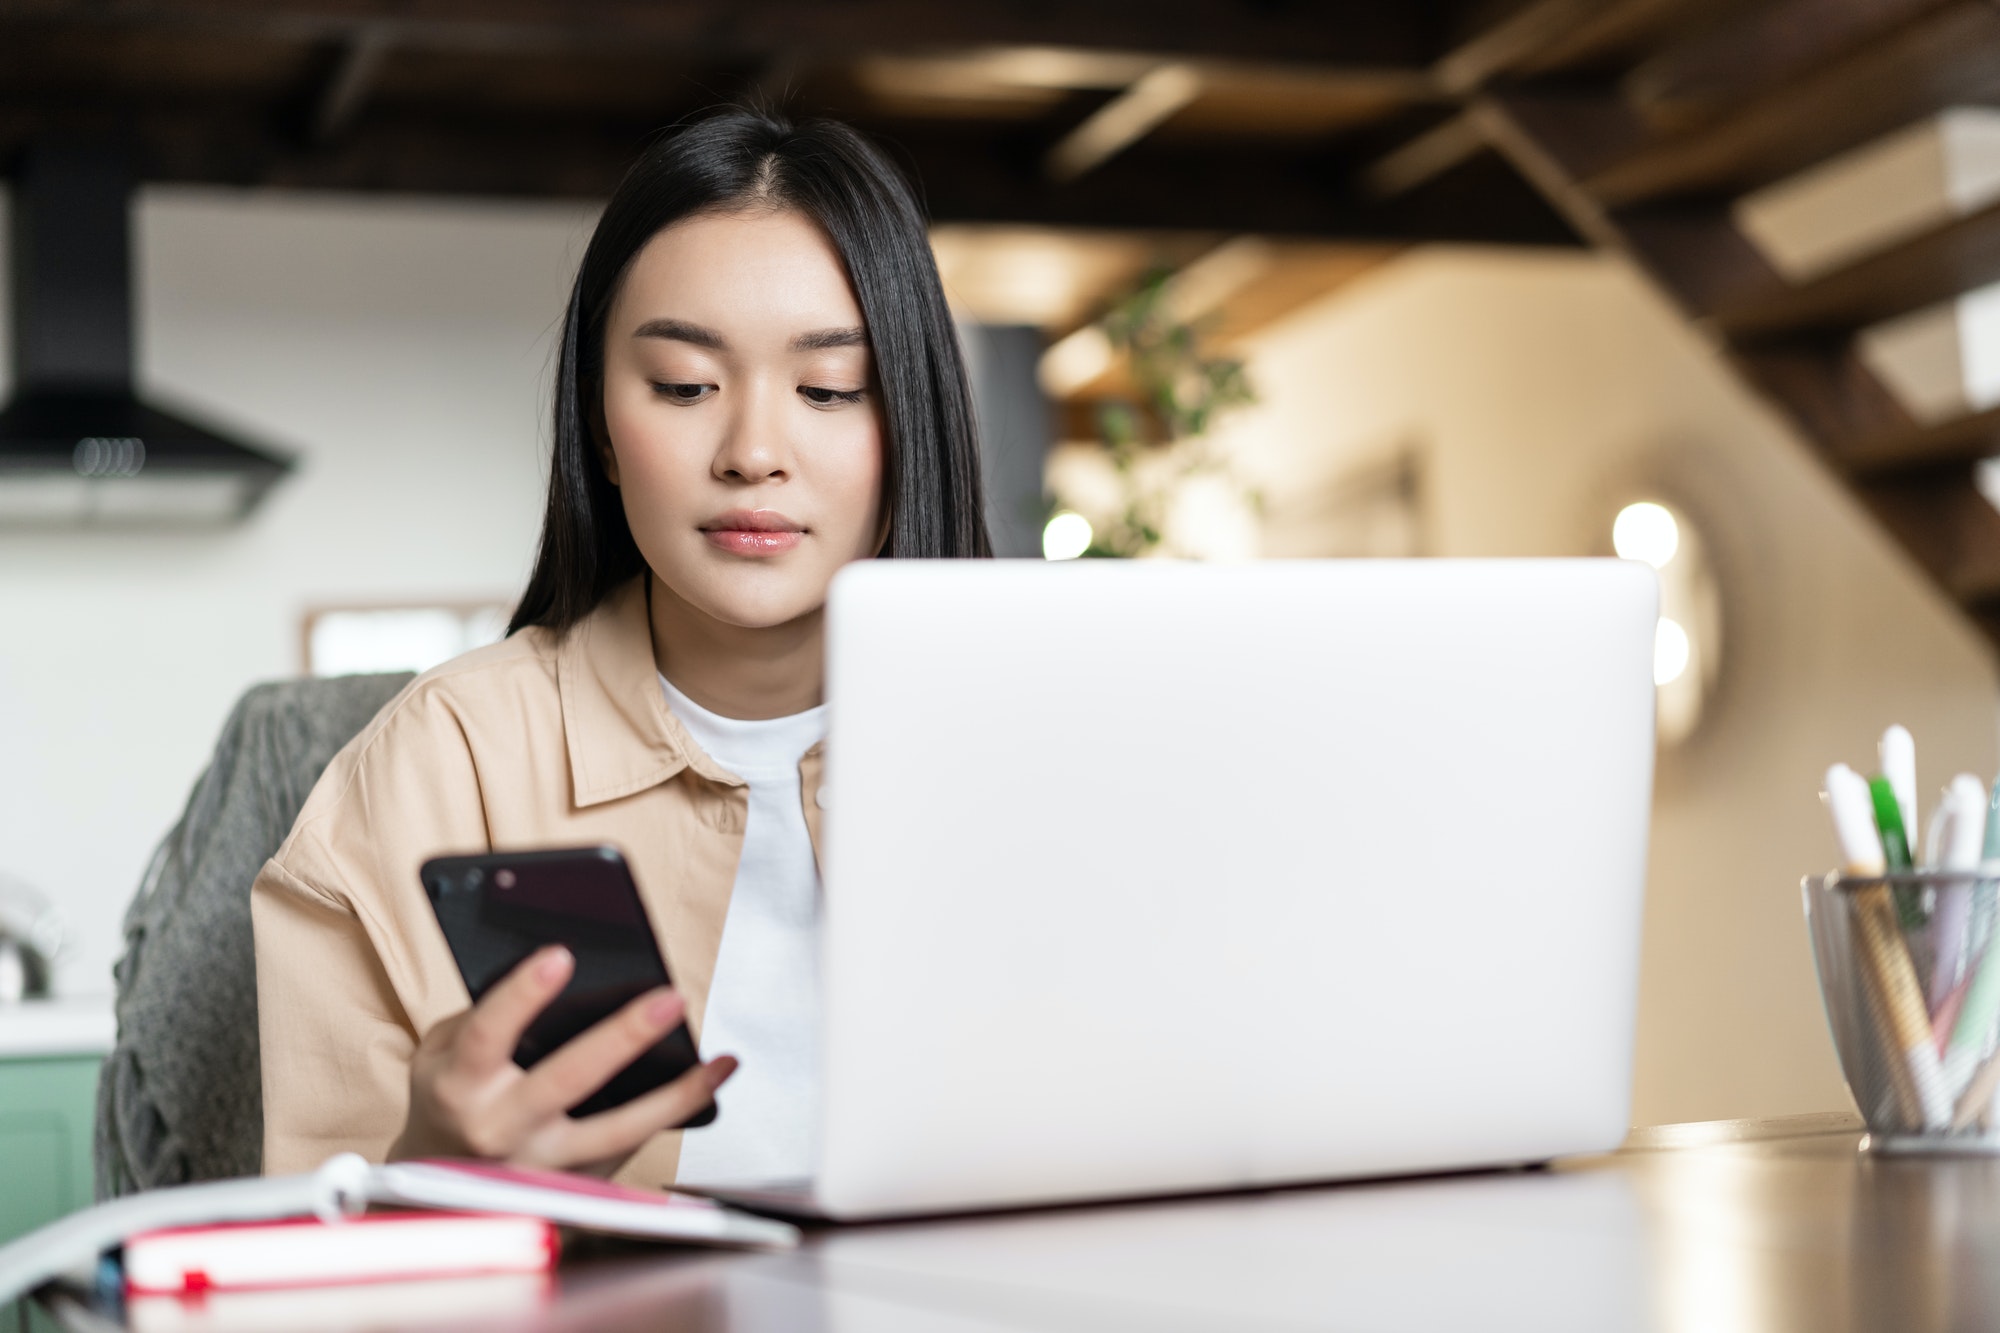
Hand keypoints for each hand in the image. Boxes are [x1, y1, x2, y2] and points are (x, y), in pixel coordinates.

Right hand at [389, 945, 735, 1173]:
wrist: (437, 1190)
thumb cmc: (448, 1103)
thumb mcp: (439, 1055)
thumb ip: (481, 1017)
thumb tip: (553, 978)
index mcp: (460, 1087)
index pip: (488, 1035)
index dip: (522, 995)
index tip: (560, 955)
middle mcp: (501, 1128)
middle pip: (568, 1080)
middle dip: (623, 1037)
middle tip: (669, 998)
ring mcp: (542, 1163)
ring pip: (619, 1131)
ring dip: (676, 1095)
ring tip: (720, 1062)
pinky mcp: (573, 1184)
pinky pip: (630, 1149)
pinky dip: (672, 1117)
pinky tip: (704, 1087)